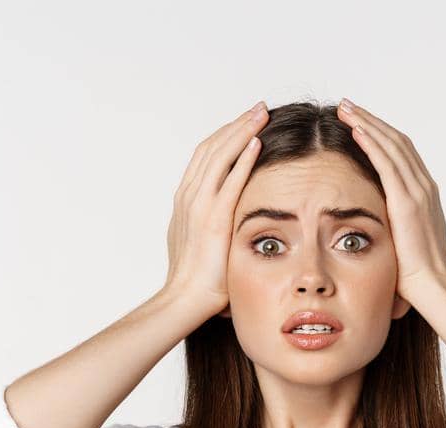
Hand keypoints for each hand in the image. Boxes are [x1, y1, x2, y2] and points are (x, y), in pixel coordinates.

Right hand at [162, 101, 268, 319]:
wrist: (184, 300)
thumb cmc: (198, 282)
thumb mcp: (206, 245)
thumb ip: (216, 229)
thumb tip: (232, 229)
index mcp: (187, 201)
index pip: (206, 157)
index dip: (226, 137)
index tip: (246, 124)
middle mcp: (189, 197)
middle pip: (213, 147)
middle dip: (237, 125)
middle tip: (259, 108)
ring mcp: (199, 206)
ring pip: (220, 156)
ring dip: (241, 132)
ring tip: (261, 115)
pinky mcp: (213, 219)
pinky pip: (229, 181)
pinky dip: (242, 159)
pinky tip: (256, 143)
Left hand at [334, 99, 445, 301]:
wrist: (433, 287)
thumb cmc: (415, 276)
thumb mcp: (403, 243)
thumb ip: (392, 227)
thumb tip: (373, 229)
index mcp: (424, 195)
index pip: (402, 154)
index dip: (381, 135)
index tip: (360, 122)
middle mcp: (424, 187)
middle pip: (397, 141)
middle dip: (371, 120)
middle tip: (348, 105)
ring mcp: (418, 192)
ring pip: (392, 145)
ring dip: (368, 123)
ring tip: (345, 109)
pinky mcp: (408, 201)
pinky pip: (387, 163)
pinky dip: (372, 142)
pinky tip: (355, 129)